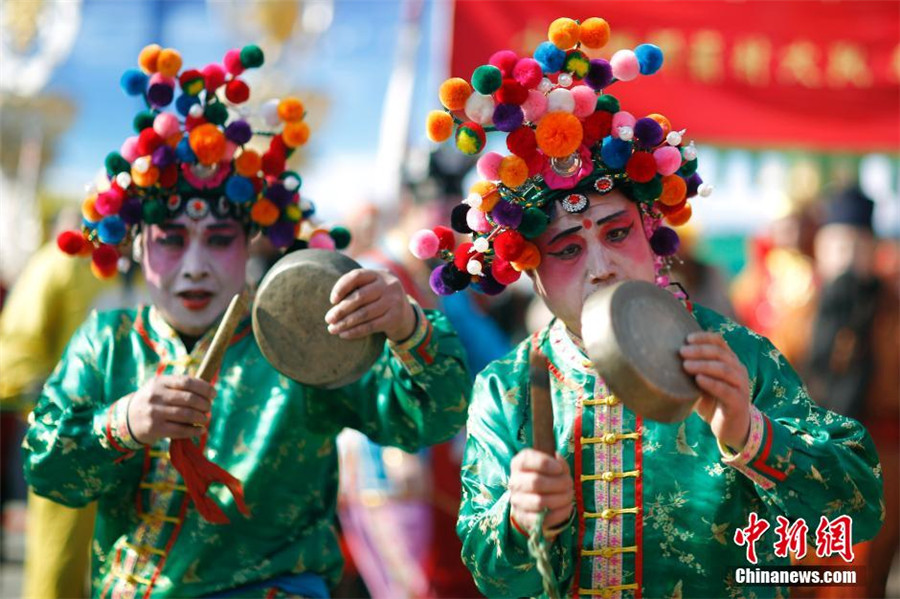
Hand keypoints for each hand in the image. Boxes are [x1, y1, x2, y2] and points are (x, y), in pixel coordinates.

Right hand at [126, 375, 214, 443]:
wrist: (127, 419)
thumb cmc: (152, 401)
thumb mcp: (160, 387)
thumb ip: (179, 386)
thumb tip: (208, 390)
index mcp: (159, 382)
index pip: (187, 382)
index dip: (204, 387)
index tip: (214, 394)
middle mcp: (155, 396)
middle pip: (189, 399)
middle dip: (204, 404)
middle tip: (209, 408)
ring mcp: (154, 413)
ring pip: (186, 415)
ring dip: (201, 417)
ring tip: (205, 418)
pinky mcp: (155, 429)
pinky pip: (180, 430)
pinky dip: (194, 430)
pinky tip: (201, 430)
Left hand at [325, 269, 415, 341]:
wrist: (405, 314)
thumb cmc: (379, 298)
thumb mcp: (372, 287)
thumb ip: (356, 288)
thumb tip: (333, 303)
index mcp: (379, 274)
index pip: (356, 276)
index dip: (341, 287)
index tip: (332, 300)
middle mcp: (389, 285)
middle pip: (360, 297)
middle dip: (341, 309)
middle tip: (328, 319)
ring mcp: (394, 302)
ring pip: (364, 313)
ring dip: (345, 323)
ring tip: (333, 329)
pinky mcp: (395, 318)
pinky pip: (371, 326)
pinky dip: (355, 331)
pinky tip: (344, 334)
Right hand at [509, 449, 573, 538]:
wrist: (531, 500)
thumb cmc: (545, 476)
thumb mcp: (550, 464)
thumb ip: (557, 462)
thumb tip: (560, 467)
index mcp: (518, 464)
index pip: (526, 460)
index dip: (545, 463)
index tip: (559, 469)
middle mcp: (515, 482)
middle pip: (535, 482)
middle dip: (559, 483)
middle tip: (569, 483)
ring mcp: (518, 502)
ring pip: (540, 502)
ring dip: (561, 498)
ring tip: (569, 495)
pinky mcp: (525, 518)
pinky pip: (544, 518)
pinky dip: (560, 512)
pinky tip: (567, 506)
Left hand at [680, 332, 750, 449]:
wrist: (732, 427)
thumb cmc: (713, 401)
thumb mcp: (702, 383)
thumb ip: (693, 371)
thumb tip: (666, 358)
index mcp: (730, 361)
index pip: (719, 342)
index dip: (703, 337)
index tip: (686, 339)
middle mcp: (738, 370)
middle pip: (720, 353)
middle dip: (700, 350)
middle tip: (682, 352)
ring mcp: (740, 386)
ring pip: (724, 370)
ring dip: (703, 365)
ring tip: (686, 365)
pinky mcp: (738, 402)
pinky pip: (725, 390)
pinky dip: (711, 383)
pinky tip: (698, 380)